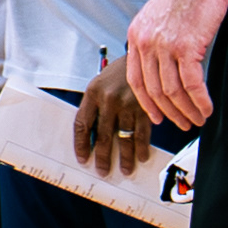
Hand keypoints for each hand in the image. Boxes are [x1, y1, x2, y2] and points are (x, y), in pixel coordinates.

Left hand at [71, 56, 151, 176]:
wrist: (142, 56)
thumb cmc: (118, 74)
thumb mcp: (99, 84)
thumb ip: (94, 106)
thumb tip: (90, 136)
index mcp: (93, 93)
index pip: (82, 124)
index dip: (81, 144)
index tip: (83, 159)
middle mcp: (109, 99)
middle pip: (103, 135)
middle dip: (103, 157)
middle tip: (103, 171)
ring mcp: (129, 103)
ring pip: (124, 137)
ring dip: (126, 157)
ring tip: (125, 170)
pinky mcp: (146, 106)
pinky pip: (143, 132)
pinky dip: (142, 147)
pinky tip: (141, 157)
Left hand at [127, 0, 227, 128]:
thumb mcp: (158, 18)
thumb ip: (156, 42)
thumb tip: (164, 66)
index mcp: (136, 37)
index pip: (135, 80)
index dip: (146, 103)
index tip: (156, 116)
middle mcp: (145, 43)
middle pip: (154, 91)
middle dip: (170, 113)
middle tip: (182, 124)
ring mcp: (164, 45)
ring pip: (173, 90)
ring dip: (187, 110)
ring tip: (198, 119)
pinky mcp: (187, 46)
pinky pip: (192, 83)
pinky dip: (200, 101)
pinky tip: (206, 108)